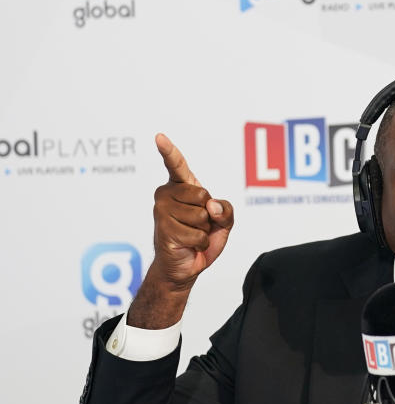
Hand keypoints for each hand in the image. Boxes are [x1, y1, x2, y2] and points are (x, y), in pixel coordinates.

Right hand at [127, 134, 233, 327]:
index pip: (176, 165)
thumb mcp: (224, 222)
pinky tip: (188, 245)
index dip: (169, 151)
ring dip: (204, 231)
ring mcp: (162, 211)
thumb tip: (211, 207)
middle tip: (199, 224)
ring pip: (201, 216)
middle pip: (203, 195)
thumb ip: (226, 209)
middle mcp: (166, 194)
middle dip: (210, 215)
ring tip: (192, 235)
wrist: (186, 266)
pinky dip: (200, 243)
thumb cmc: (202, 238)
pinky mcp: (164, 229)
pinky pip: (197, 234)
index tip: (159, 137)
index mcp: (181, 187)